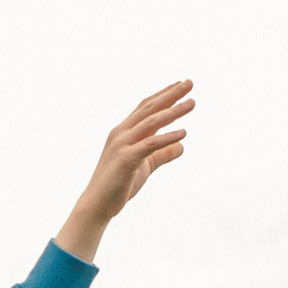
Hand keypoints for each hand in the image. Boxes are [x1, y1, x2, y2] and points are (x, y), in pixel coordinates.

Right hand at [54, 80, 193, 264]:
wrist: (96, 205)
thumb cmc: (118, 186)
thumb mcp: (145, 166)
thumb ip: (162, 154)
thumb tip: (181, 146)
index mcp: (123, 133)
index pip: (145, 108)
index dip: (163, 95)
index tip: (180, 85)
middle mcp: (121, 134)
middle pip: (149, 109)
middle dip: (171, 95)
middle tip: (189, 82)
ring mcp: (122, 145)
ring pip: (151, 122)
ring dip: (173, 111)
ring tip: (191, 103)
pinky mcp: (126, 159)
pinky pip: (150, 144)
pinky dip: (167, 138)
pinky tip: (183, 134)